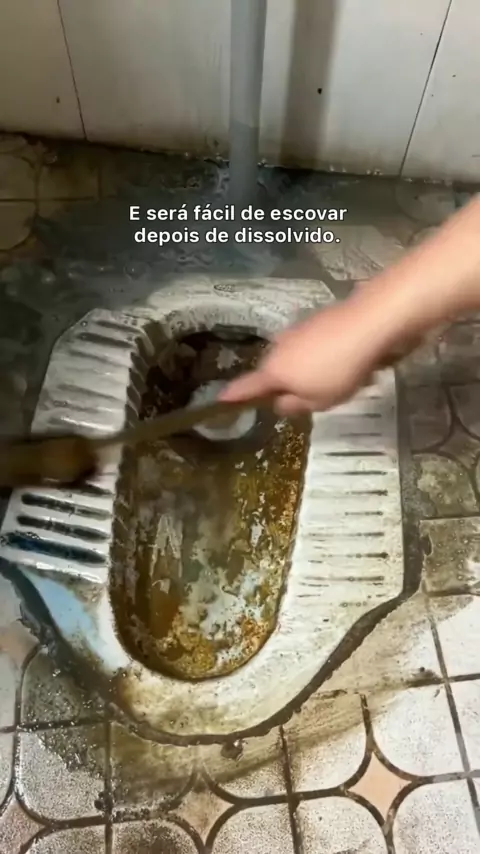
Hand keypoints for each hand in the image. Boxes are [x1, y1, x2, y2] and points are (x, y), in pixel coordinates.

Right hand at [220, 288, 418, 414]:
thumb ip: (295, 405)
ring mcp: (298, 330)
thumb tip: (281, 403)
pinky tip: (353, 361)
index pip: (247, 387)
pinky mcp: (318, 320)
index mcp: (273, 370)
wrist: (370, 323)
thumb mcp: (319, 401)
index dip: (234, 396)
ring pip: (298, 359)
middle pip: (276, 372)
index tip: (219, 398)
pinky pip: (317, 347)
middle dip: (289, 384)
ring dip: (312, 370)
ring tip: (344, 379)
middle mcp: (279, 347)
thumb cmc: (340, 369)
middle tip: (315, 397)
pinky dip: (328, 356)